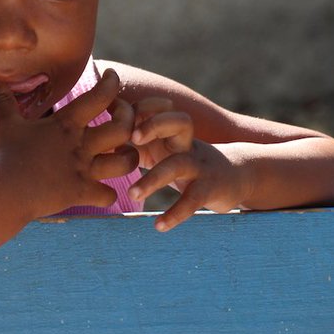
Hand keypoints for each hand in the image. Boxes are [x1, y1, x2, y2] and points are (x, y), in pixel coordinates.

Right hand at [0, 69, 138, 219]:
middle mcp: (81, 145)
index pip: (100, 96)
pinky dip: (109, 193)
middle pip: (124, 127)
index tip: (112, 77)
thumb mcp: (5, 124)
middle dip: (130, 120)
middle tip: (123, 117)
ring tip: (123, 154)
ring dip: (130, 158)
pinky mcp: (82, 193)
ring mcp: (84, 170)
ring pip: (126, 162)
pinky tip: (102, 190)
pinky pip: (109, 195)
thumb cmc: (6, 156)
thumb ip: (1, 100)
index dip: (112, 83)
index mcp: (66, 124)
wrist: (6, 192)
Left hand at [125, 97, 249, 230]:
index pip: (160, 107)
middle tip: (132, 138)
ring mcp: (200, 165)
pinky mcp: (211, 188)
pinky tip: (158, 226)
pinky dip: (176, 213)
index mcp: (173, 132)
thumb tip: (98, 137)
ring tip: (131, 194)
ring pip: (178, 165)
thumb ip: (137, 140)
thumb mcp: (163, 146)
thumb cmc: (187, 161)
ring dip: (153, 179)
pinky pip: (193, 200)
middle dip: (155, 125)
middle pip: (179, 121)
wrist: (235, 176)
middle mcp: (187, 144)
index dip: (142, 107)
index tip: (117, 115)